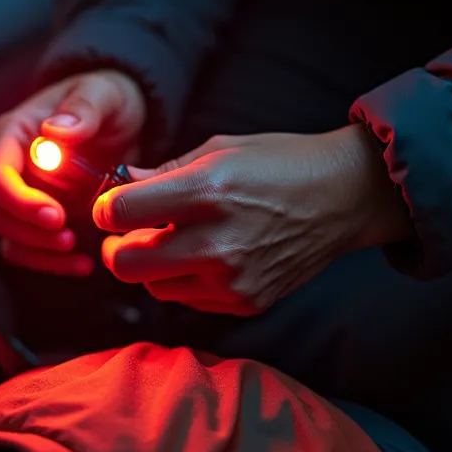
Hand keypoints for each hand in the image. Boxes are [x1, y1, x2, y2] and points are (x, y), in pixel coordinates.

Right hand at [0, 68, 145, 275]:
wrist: (121, 117)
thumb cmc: (107, 98)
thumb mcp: (103, 94)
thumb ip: (83, 109)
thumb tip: (54, 132)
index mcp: (15, 135)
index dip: (19, 201)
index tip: (55, 215)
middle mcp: (13, 168)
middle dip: (31, 232)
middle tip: (70, 237)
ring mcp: (26, 195)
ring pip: (10, 237)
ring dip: (40, 253)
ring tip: (77, 254)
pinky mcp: (43, 217)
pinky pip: (32, 249)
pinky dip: (52, 262)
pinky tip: (83, 264)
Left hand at [93, 125, 411, 315]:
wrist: (345, 197)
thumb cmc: (281, 163)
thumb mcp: (220, 149)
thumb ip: (164, 171)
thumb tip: (119, 182)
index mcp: (207, 192)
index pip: (120, 213)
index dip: (106, 208)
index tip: (113, 204)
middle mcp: (217, 242)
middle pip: (125, 263)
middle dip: (118, 246)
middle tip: (130, 231)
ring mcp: (232, 280)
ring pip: (153, 286)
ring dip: (152, 266)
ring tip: (175, 240)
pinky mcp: (245, 302)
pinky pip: (188, 300)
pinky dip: (184, 281)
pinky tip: (206, 255)